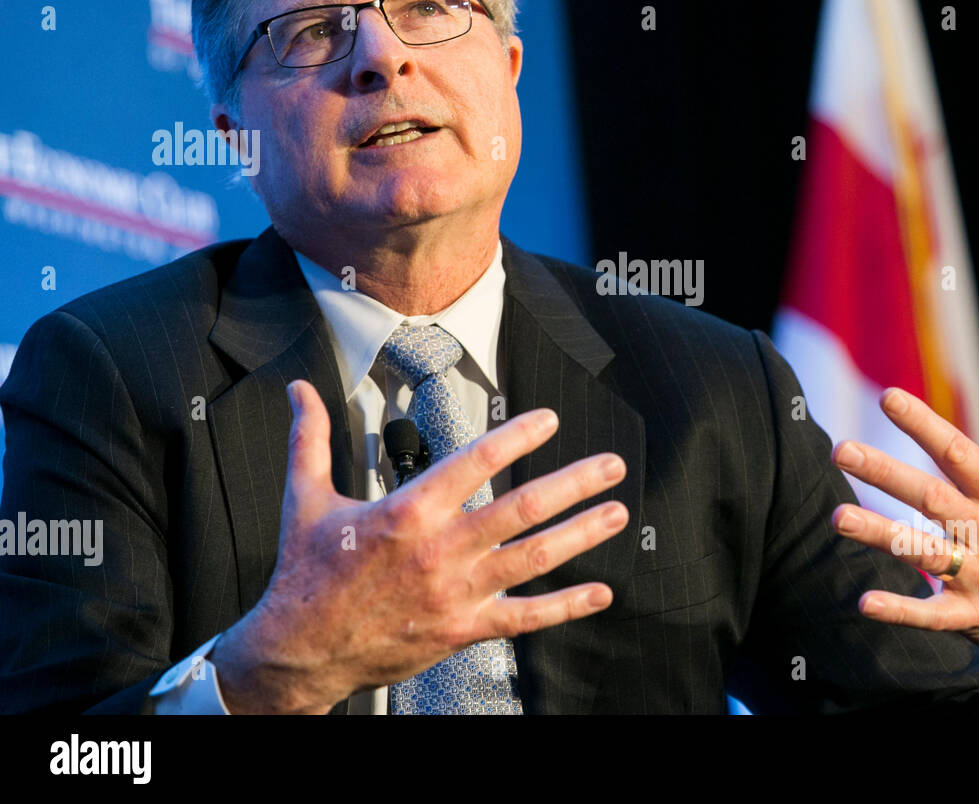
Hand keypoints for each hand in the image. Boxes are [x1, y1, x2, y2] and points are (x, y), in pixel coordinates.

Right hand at [211, 379, 627, 712]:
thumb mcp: (306, 498)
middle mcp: (438, 550)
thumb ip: (310, 439)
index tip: (550, 420)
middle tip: (611, 466)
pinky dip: (565, 606)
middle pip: (521, 509)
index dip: (517, 437)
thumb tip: (299, 389)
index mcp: (406, 512)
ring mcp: (454, 593)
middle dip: (574, 484)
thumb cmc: (306, 573)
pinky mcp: (461, 631)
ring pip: (532, 559)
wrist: (298, 652)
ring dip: (581, 534)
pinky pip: (524, 618)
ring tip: (617, 512)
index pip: (473, 463)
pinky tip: (599, 592)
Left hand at [829, 360, 978, 687]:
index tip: (887, 397)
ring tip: (838, 518)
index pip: (958, 452)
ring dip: (881, 535)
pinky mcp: (971, 616)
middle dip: (886, 473)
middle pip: (931, 497)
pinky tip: (864, 603)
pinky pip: (932, 614)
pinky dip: (901, 610)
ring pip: (923, 552)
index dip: (923, 424)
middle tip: (841, 450)